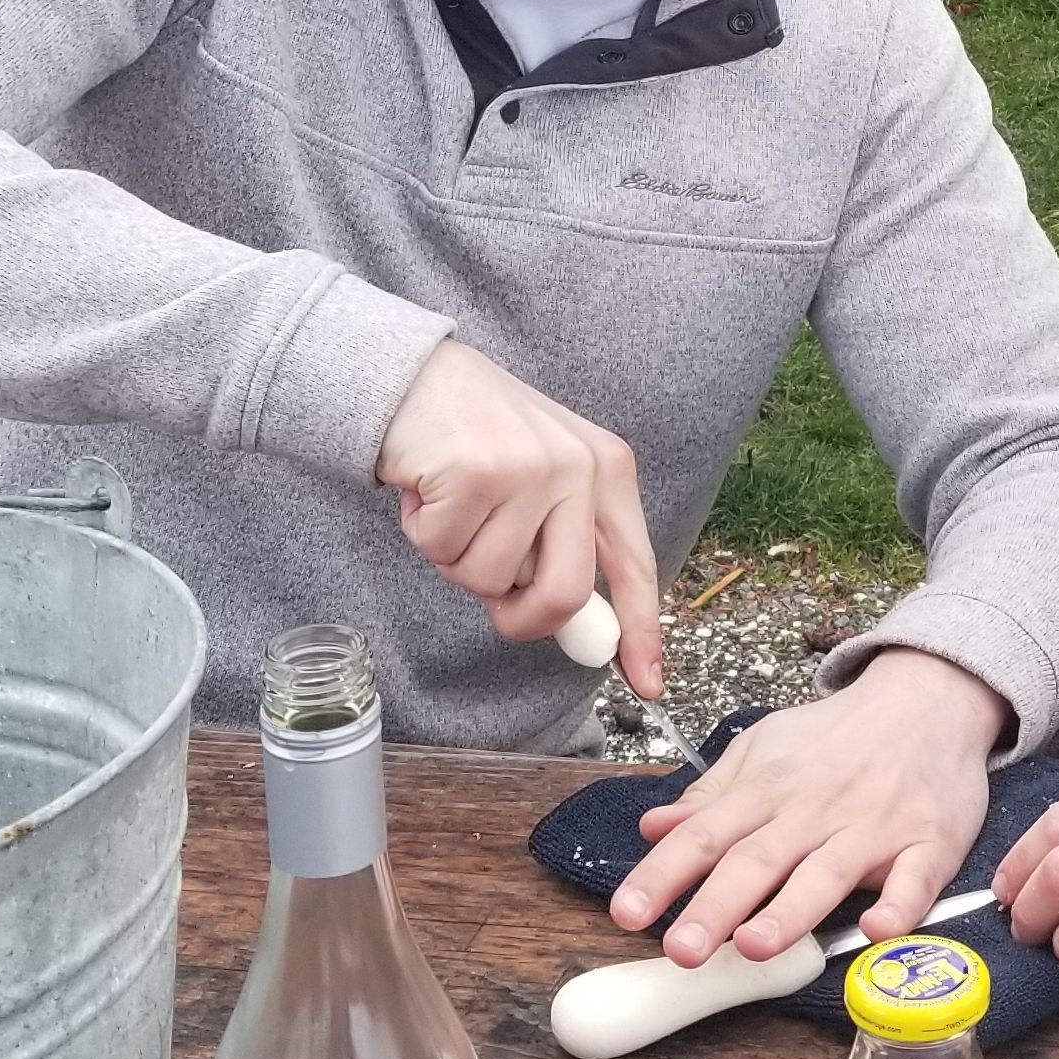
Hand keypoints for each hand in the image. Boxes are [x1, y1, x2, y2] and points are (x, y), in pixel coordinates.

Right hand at [377, 337, 662, 697]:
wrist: (412, 374)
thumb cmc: (476, 438)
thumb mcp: (541, 478)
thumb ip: (560, 543)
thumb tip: (575, 632)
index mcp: (606, 470)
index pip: (634, 564)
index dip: (641, 630)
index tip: (647, 684)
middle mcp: (577, 468)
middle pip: (563, 595)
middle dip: (521, 618)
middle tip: (492, 597)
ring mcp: (528, 469)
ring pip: (489, 580)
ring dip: (456, 556)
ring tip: (452, 503)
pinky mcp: (475, 473)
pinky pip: (442, 551)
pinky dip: (422, 531)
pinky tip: (427, 487)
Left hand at [612, 649, 1005, 967]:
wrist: (929, 698)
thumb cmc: (838, 737)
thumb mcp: (764, 749)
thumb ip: (711, 796)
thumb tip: (653, 829)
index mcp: (768, 790)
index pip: (705, 835)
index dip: (663, 874)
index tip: (627, 912)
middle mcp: (815, 811)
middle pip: (757, 861)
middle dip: (716, 906)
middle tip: (680, 950)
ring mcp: (873, 829)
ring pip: (826, 875)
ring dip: (790, 911)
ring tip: (753, 948)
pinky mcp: (928, 844)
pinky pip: (914, 880)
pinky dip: (898, 906)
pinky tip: (876, 930)